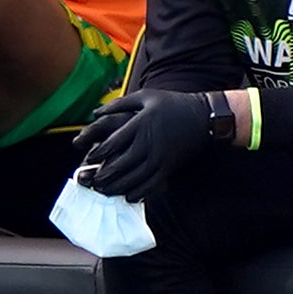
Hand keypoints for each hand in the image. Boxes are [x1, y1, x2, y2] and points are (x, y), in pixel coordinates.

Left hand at [74, 86, 227, 198]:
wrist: (204, 117)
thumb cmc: (172, 103)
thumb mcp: (145, 96)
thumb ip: (118, 104)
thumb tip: (95, 112)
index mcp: (140, 124)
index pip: (114, 142)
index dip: (99, 152)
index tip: (89, 158)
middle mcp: (149, 143)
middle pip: (121, 164)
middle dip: (105, 175)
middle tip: (92, 182)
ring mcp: (160, 157)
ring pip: (135, 178)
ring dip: (118, 187)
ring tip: (105, 191)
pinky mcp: (169, 167)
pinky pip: (152, 184)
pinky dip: (139, 193)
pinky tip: (129, 197)